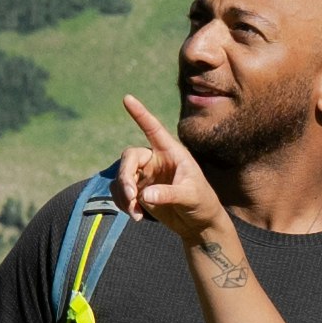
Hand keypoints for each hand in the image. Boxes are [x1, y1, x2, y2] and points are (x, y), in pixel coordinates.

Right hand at [107, 95, 224, 233]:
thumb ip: (169, 194)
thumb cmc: (201, 203)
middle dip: (125, 176)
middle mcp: (155, 160)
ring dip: (123, 194)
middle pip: (129, 157)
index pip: (153, 129)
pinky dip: (123, 204)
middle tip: (131, 196)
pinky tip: (136, 215)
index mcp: (171, 152)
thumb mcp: (191, 196)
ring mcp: (145, 176)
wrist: (198, 224)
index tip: (127, 98)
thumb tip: (144, 195)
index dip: (140, 113)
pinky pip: (120, 192)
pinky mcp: (138, 191)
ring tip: (135, 212)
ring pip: (121, 177)